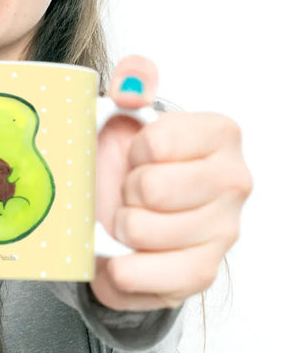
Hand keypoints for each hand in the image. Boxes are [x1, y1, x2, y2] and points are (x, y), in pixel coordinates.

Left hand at [90, 55, 250, 310]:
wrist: (122, 216)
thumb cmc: (127, 162)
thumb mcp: (124, 113)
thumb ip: (133, 83)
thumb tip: (134, 78)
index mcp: (220, 134)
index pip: (157, 142)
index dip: (132, 150)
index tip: (137, 154)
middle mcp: (234, 181)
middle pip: (151, 188)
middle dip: (124, 191)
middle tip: (130, 191)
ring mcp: (223, 230)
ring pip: (141, 230)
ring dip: (119, 227)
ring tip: (127, 219)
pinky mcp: (202, 273)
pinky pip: (148, 274)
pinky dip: (121, 268)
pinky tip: (123, 255)